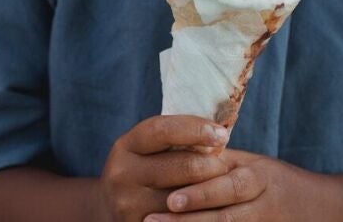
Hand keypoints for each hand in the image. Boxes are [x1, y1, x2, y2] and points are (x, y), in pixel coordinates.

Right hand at [97, 115, 232, 221]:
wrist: (115, 208)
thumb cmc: (146, 171)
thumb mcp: (150, 150)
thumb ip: (175, 140)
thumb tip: (218, 133)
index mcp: (126, 146)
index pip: (163, 130)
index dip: (196, 129)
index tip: (222, 133)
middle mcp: (122, 174)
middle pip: (183, 165)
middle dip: (213, 165)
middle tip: (227, 168)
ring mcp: (129, 204)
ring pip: (186, 197)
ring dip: (210, 191)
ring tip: (221, 187)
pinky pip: (181, 219)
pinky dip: (199, 212)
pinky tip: (208, 207)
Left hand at [145, 148, 342, 221]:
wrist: (323, 208)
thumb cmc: (276, 181)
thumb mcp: (252, 163)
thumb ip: (218, 161)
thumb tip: (176, 148)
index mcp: (259, 177)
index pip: (229, 186)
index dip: (201, 194)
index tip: (170, 197)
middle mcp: (264, 204)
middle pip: (226, 217)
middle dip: (190, 220)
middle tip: (153, 220)